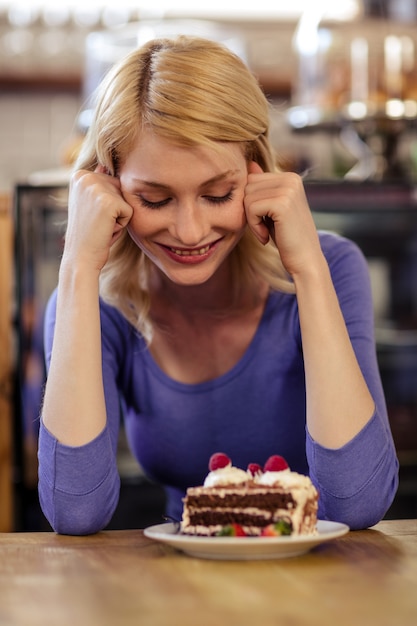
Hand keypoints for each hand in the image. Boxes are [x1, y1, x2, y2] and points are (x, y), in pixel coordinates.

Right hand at [63, 166, 132, 271]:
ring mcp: (96, 188)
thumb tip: (105, 164)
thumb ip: (98, 183)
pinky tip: (106, 230)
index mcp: (79, 174)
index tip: (91, 215)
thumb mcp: (90, 203)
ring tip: (102, 226)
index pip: (112, 182)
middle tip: (98, 223)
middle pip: (121, 189)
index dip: (107, 204)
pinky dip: (122, 225)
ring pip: (126, 200)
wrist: (80, 257)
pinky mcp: (109, 201)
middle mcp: (86, 177)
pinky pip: (130, 212)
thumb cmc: (88, 233)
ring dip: (119, 217)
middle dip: (115, 209)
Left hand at [244, 162, 322, 277]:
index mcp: (290, 177)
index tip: (267, 221)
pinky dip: (255, 226)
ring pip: (247, 198)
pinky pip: (251, 209)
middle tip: (266, 228)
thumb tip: (250, 163)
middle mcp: (291, 178)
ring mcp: (289, 189)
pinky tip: (267, 236)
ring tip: (267, 232)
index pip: (252, 180)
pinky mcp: (282, 203)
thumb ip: (263, 187)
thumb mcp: (272, 209)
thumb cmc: (287, 238)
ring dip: (252, 221)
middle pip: (248, 187)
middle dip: (250, 211)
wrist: (306, 260)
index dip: (252, 204)